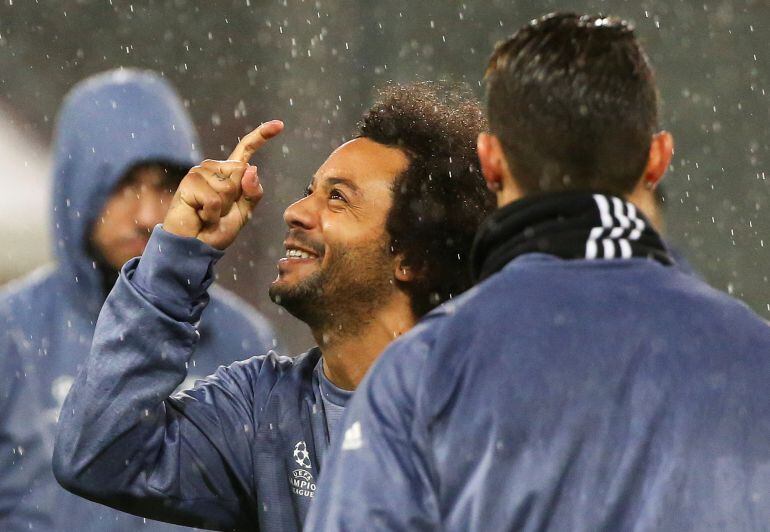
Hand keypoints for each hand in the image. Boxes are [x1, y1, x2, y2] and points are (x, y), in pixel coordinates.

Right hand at [163, 120, 283, 248]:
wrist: (195, 247)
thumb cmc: (216, 230)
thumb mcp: (244, 213)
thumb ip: (252, 192)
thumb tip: (251, 167)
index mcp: (229, 173)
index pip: (246, 150)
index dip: (262, 136)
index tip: (279, 124)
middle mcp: (213, 168)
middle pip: (241, 172)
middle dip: (236, 198)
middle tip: (220, 212)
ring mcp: (199, 173)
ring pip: (228, 186)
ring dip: (223, 208)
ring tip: (208, 215)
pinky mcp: (189, 183)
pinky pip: (215, 199)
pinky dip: (212, 214)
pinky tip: (200, 216)